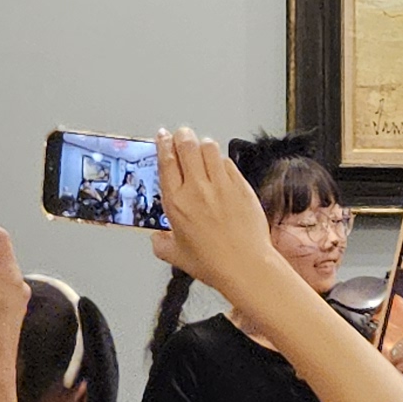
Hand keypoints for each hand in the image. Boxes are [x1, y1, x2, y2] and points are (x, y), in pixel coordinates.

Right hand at [147, 128, 285, 299]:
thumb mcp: (176, 256)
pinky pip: (228, 162)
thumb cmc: (214, 263)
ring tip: (201, 147)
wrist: (245, 265)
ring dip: (202, 144)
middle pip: (187, 145)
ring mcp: (221, 185)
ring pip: (209, 147)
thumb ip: (161, 244)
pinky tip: (220, 166)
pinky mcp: (241, 186)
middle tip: (182, 135)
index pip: (166, 161)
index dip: (163, 144)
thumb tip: (157, 239)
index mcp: (176, 202)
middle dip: (182, 136)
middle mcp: (197, 189)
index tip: (163, 137)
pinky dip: (221, 160)